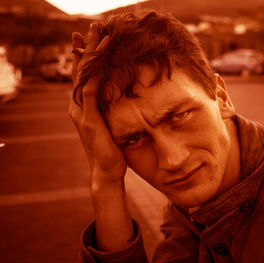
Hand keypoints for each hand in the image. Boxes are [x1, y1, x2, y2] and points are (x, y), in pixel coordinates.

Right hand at [69, 23, 126, 185]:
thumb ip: (112, 111)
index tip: (94, 38)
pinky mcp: (88, 118)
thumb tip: (124, 100)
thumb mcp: (112, 125)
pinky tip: (101, 59)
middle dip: (86, 47)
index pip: (84, 76)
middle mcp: (78, 106)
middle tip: (92, 27)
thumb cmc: (113, 151)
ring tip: (99, 33)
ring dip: (92, 53)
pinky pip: (90, 90)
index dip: (87, 56)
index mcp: (84, 107)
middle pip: (81, 70)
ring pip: (84, 76)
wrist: (107, 172)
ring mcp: (81, 112)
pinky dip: (95, 73)